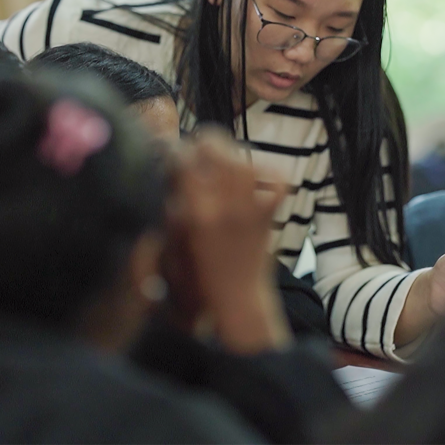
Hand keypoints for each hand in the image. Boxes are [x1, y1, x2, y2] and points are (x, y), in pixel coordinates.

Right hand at [163, 129, 290, 353]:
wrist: (237, 301)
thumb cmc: (197, 276)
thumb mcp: (173, 240)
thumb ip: (169, 204)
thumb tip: (168, 170)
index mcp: (195, 213)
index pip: (181, 159)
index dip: (172, 149)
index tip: (168, 152)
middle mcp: (225, 205)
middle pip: (214, 145)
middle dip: (200, 143)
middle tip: (194, 154)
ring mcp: (250, 207)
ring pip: (241, 157)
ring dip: (227, 152)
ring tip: (218, 161)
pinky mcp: (268, 213)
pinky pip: (276, 179)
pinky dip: (266, 171)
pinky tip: (251, 175)